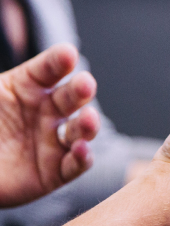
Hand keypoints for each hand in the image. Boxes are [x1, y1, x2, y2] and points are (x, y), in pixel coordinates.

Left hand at [0, 44, 98, 206]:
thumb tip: (51, 52)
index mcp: (25, 87)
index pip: (48, 69)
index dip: (60, 61)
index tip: (68, 54)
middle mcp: (45, 112)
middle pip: (71, 97)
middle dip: (81, 90)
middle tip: (85, 84)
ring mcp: (52, 142)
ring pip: (79, 130)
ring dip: (88, 124)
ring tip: (88, 119)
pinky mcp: (54, 173)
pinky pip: (74, 165)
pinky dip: (82, 158)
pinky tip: (80, 149)